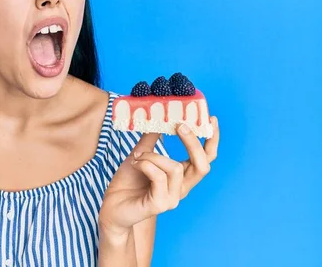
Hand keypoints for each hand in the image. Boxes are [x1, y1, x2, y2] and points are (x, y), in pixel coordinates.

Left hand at [98, 116, 219, 236]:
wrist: (111, 206)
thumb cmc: (127, 182)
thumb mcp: (140, 155)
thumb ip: (150, 140)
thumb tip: (157, 118)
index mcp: (181, 176)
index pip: (205, 158)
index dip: (212, 140)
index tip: (211, 118)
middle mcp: (181, 188)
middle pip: (202, 165)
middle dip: (193, 142)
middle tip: (180, 125)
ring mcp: (172, 199)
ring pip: (175, 168)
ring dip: (154, 156)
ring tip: (138, 156)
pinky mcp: (159, 204)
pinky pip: (158, 176)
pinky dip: (146, 164)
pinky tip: (135, 164)